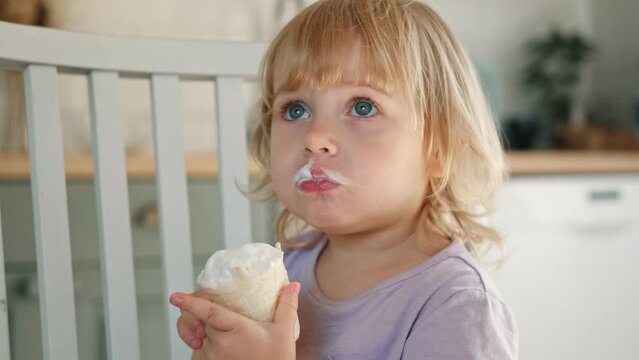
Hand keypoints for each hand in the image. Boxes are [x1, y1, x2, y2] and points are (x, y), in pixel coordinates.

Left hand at [170, 282, 299, 359]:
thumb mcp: (283, 333)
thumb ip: (287, 306)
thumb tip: (292, 285)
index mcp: (236, 329)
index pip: (208, 312)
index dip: (191, 303)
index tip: (175, 296)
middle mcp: (218, 343)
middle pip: (195, 318)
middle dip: (196, 311)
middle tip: (204, 306)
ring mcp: (209, 356)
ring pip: (193, 334)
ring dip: (198, 329)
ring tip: (214, 331)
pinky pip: (195, 349)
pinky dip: (200, 344)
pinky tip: (215, 345)